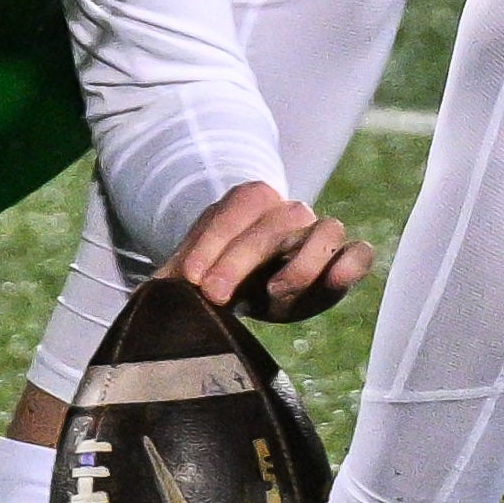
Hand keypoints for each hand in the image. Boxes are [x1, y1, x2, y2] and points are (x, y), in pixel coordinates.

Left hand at [166, 179, 367, 320]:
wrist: (249, 284)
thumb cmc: (218, 275)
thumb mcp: (192, 275)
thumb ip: (171, 282)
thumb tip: (145, 301)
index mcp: (251, 201)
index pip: (237, 208)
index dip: (214, 241)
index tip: (191, 278)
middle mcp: (289, 212)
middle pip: (275, 223)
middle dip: (242, 258)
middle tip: (214, 295)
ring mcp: (319, 234)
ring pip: (324, 231)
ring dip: (299, 262)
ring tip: (274, 292)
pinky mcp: (341, 262)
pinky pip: (358, 252)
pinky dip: (352, 262)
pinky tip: (337, 277)